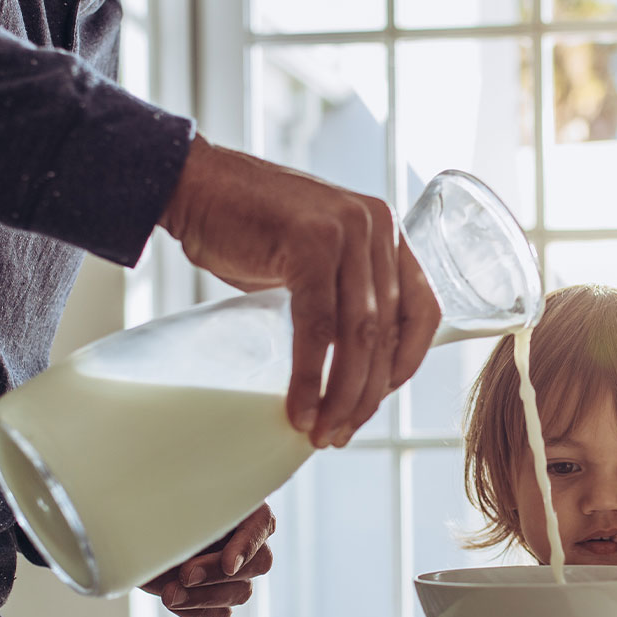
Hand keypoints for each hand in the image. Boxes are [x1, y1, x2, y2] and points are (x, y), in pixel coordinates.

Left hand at [140, 504, 275, 616]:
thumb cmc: (153, 504)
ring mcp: (236, 572)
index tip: (228, 565)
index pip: (263, 523)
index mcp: (241, 506)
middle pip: (259, 563)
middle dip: (218, 572)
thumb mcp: (169, 499)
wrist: (134, 530)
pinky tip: (175, 601)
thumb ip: (188, 507)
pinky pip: (221, 613)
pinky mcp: (218, 597)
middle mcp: (245, 539)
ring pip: (241, 592)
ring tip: (169, 593)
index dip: (248, 545)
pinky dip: (198, 611)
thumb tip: (198, 515)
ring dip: (205, 596)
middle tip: (185, 574)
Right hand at [162, 136, 440, 447]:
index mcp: (384, 230)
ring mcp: (346, 231)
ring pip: (358, 334)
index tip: (380, 398)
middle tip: (341, 432)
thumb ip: (341, 293)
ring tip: (322, 432)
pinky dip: (310, 376)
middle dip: (368, 392)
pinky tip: (300, 408)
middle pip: (388, 330)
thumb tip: (353, 365)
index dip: (408, 362)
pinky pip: (318, 327)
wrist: (194, 184)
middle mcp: (376, 226)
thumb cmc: (247, 225)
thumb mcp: (313, 255)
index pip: (423, 307)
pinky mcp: (310, 244)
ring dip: (343, 395)